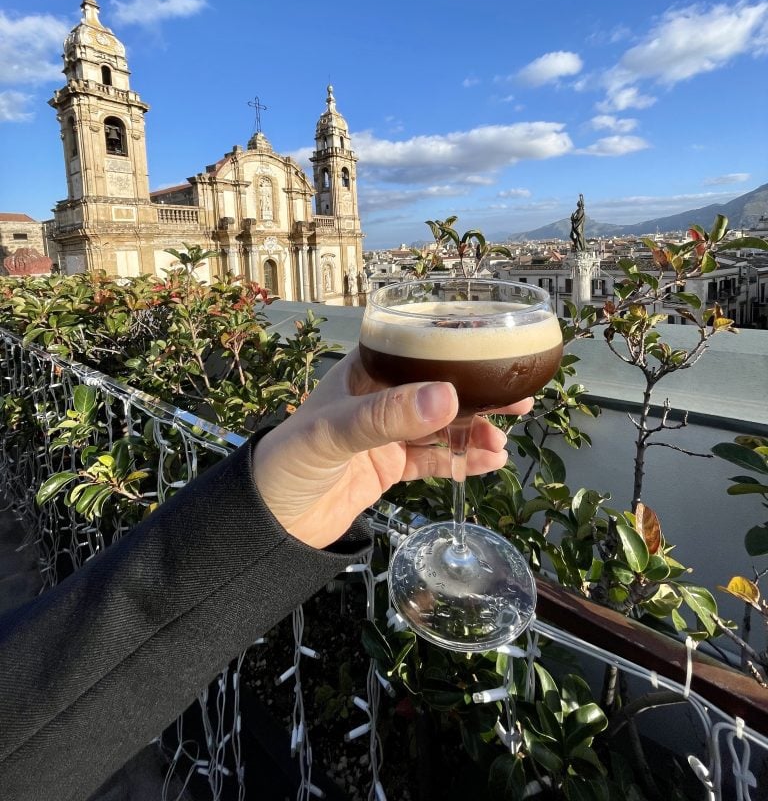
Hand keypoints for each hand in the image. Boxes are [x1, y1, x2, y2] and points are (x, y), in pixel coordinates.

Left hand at [252, 348, 532, 548]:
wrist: (265, 526)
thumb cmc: (288, 462)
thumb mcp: (335, 433)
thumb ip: (387, 417)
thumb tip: (449, 397)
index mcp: (362, 372)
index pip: (416, 349)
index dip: (457, 349)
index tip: (496, 355)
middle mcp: (378, 397)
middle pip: (438, 387)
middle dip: (477, 394)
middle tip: (519, 401)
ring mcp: (385, 433)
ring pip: (440, 425)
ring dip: (473, 431)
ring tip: (502, 442)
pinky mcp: (388, 467)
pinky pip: (432, 459)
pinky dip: (460, 460)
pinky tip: (487, 463)